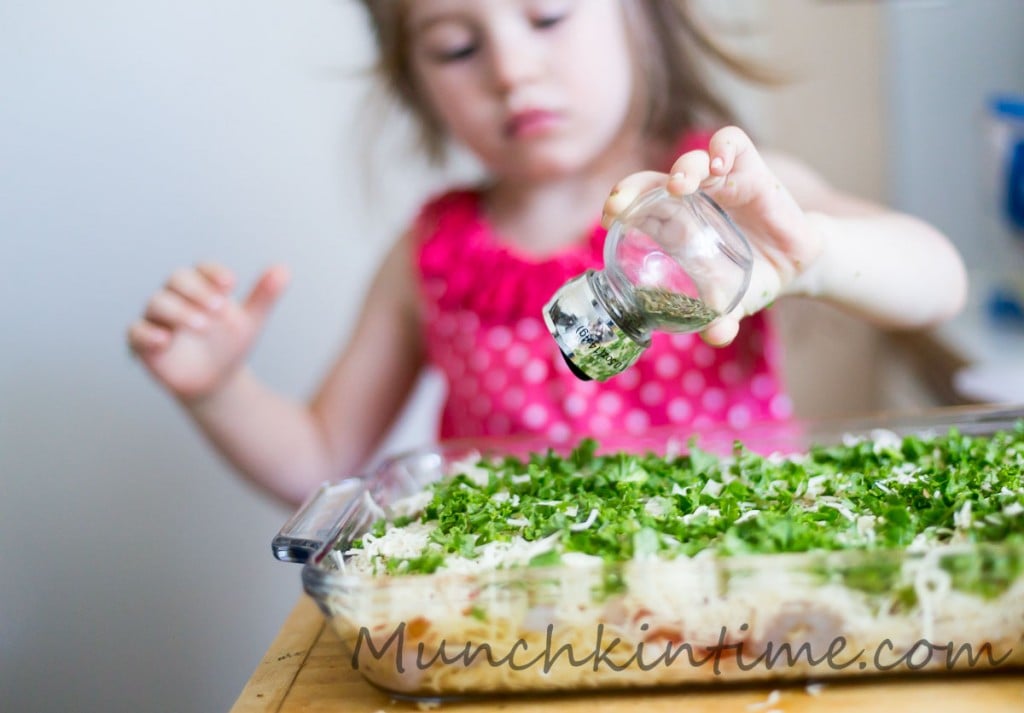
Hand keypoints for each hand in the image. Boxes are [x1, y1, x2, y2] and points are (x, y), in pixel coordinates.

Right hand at [127, 263, 289, 401]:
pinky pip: (135, 332)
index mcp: (201, 287)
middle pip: (177, 280)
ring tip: (202, 325)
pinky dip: (147, 334)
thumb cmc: (230, 345)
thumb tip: (284, 269)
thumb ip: (264, 296)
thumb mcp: (250, 321)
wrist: (216, 382)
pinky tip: (165, 340)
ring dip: (179, 311)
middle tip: (219, 308)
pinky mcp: (142, 343)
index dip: (213, 273)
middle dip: (197, 291)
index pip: (202, 269)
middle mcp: (175, 297)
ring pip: (157, 302)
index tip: (231, 283)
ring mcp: (156, 319)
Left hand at [602, 126, 821, 345]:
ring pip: (694, 159)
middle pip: (655, 180)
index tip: (610, 217)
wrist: (794, 266)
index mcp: (675, 225)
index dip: (622, 204)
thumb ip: (723, 318)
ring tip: (679, 185)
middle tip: (625, 204)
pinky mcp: (752, 170)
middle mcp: (693, 200)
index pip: (638, 205)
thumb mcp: (733, 303)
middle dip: (635, 187)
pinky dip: (722, 148)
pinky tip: (719, 165)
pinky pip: (733, 143)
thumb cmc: (749, 280)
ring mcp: (722, 181)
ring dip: (683, 167)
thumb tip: (717, 336)